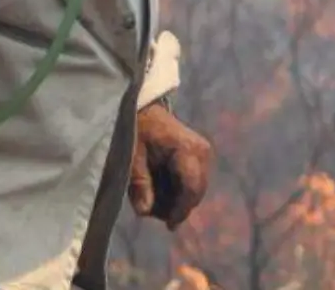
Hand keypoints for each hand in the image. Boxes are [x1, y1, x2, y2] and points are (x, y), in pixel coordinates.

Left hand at [128, 101, 212, 228]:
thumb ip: (139, 183)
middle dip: (177, 206)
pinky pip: (194, 181)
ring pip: (196, 189)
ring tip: (152, 198)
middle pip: (196, 192)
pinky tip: (160, 188)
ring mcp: (203, 154)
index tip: (168, 225)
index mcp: (186, 149)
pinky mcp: (200, 156)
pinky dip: (179, 190)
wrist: (144, 109)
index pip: (192, 188)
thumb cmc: (136, 129)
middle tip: (152, 210)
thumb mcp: (131, 156)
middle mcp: (202, 152)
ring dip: (177, 199)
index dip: (181, 209)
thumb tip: (145, 212)